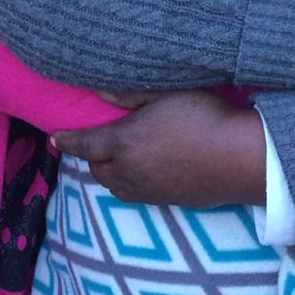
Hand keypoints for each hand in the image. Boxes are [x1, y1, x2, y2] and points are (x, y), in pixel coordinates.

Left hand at [52, 89, 265, 207]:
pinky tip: (142, 173)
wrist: (240, 158)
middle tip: (93, 143)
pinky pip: (135, 195)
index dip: (67, 140)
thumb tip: (98, 93)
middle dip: (90, 156)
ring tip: (115, 159)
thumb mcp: (166, 94)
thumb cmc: (204, 117)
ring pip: (114, 186)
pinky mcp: (166, 202)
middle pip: (96, 169)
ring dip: (109, 173)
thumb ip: (129, 95)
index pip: (84, 144)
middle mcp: (129, 171)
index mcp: (124, 142)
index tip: (54, 138)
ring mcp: (147, 191)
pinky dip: (128, 184)